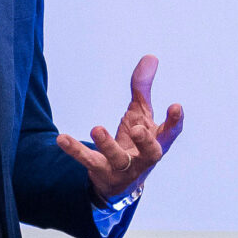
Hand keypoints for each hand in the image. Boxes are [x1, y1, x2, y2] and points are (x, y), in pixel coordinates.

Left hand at [58, 55, 183, 200]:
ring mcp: (123, 167)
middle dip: (145, 141)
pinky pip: (88, 160)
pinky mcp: (101, 171)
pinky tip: (62, 138)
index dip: (175, 121)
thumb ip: (142, 88)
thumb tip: (150, 57)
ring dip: (107, 144)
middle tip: (136, 128)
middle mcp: (144, 158)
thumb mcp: (139, 114)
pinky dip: (75, 150)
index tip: (175, 106)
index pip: (171, 133)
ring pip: (117, 158)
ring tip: (96, 128)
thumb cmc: (134, 142)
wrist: (119, 180)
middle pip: (150, 153)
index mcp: (158, 142)